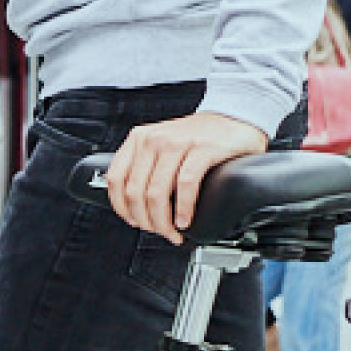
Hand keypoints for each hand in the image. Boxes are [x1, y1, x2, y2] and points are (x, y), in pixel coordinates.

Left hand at [105, 112, 268, 245]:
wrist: (234, 117)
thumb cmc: (199, 137)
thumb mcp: (162, 144)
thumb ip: (147, 166)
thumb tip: (134, 204)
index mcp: (139, 139)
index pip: (116, 179)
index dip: (122, 207)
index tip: (134, 221)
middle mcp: (154, 139)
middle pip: (136, 192)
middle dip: (146, 220)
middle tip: (159, 232)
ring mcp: (178, 142)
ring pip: (157, 193)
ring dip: (163, 221)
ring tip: (173, 232)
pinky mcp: (202, 149)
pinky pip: (185, 185)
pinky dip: (183, 208)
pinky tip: (185, 220)